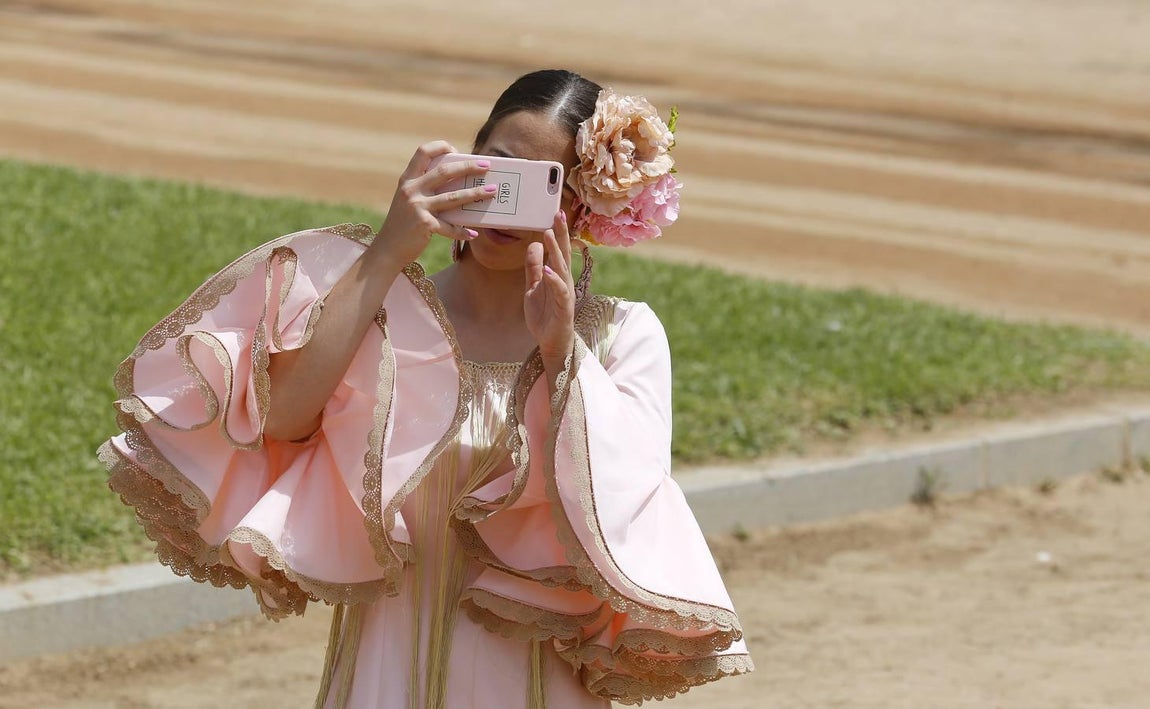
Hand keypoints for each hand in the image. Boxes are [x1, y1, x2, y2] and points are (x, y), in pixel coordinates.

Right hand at [371, 141, 494, 264]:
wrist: (387, 249)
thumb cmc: (403, 224)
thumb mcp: (408, 201)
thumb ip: (424, 189)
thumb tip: (456, 183)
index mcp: (408, 179)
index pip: (423, 152)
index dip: (441, 147)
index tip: (457, 150)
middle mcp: (411, 189)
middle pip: (445, 171)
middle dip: (468, 167)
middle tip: (487, 165)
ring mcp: (417, 206)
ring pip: (453, 197)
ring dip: (475, 194)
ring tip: (492, 191)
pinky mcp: (424, 224)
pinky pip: (449, 226)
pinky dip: (462, 231)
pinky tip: (473, 234)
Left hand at [524, 211, 575, 359]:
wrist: (550, 342)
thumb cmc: (544, 315)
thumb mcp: (533, 288)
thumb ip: (533, 268)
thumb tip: (533, 245)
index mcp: (557, 275)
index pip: (558, 250)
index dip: (558, 232)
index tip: (556, 214)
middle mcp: (564, 281)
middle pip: (563, 254)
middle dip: (561, 234)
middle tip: (558, 214)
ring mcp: (565, 294)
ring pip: (561, 269)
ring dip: (556, 251)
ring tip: (549, 234)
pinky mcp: (563, 308)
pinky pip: (559, 291)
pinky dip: (554, 280)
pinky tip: (548, 270)